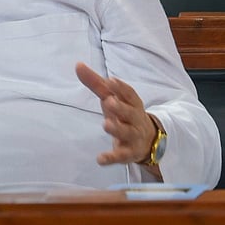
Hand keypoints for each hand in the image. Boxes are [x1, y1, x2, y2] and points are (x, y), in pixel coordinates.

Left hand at [75, 62, 161, 176]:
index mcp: (132, 104)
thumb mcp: (112, 98)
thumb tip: (78, 64)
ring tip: (106, 125)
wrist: (146, 141)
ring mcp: (133, 137)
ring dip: (117, 129)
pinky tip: (100, 159)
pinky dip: (111, 157)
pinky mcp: (128, 153)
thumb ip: (96, 83)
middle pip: (130, 113)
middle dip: (121, 108)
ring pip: (127, 133)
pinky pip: (120, 156)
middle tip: (109, 102)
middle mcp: (135, 119)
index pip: (130, 95)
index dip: (121, 88)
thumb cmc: (124, 113)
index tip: (111, 81)